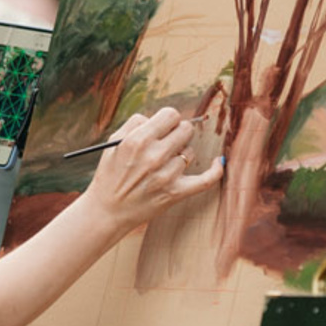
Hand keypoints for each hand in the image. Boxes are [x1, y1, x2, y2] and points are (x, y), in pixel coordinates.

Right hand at [85, 107, 224, 232]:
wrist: (108, 211)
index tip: (165, 126)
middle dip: (177, 133)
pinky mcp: (176, 192)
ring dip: (180, 155)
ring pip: (190, 152)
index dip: (169, 119)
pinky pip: (206, 179)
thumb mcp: (114, 143)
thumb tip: (158, 118)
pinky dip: (215, 170)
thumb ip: (136, 123)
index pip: (171, 114)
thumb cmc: (111, 174)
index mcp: (138, 140)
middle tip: (168, 142)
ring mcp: (167, 175)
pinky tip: (217, 162)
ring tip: (164, 165)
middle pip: (185, 129)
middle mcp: (154, 156)